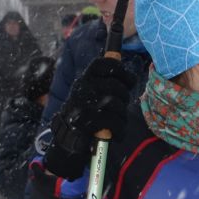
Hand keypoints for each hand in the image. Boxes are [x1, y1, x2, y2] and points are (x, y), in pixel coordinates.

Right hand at [42, 54, 135, 179]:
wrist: (69, 134)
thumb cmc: (88, 110)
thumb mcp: (94, 90)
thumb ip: (107, 79)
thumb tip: (126, 69)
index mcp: (87, 77)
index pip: (106, 64)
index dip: (122, 70)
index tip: (129, 81)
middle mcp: (83, 87)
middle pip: (115, 86)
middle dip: (124, 97)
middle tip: (122, 104)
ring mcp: (83, 103)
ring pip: (115, 104)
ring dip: (122, 115)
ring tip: (118, 119)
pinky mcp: (86, 121)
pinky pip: (113, 122)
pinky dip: (120, 129)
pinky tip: (118, 132)